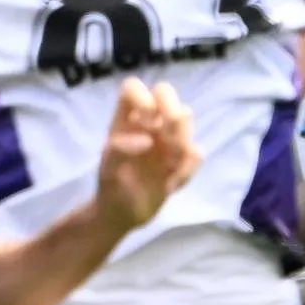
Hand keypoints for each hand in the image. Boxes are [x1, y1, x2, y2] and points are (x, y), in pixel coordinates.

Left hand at [85, 76, 199, 232]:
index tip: (145, 116)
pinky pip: (196, 153)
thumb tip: (147, 140)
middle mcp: (147, 124)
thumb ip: (120, 150)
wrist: (122, 215)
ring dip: (181, 139)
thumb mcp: (108, 169)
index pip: (133, 88)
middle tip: (167, 133)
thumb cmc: (111, 187)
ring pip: (185, 117)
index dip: (141, 95)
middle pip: (165, 92)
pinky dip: (187, 169)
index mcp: (125, 122)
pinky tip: (171, 185)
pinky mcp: (181, 160)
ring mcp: (166, 140)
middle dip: (171, 107)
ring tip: (168, 167)